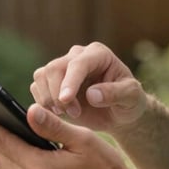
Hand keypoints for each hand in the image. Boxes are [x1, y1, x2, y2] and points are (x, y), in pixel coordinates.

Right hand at [30, 42, 147, 132]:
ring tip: (70, 114)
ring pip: (42, 76)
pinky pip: (37, 86)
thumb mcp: (131, 97)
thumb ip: (116, 93)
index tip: (65, 100)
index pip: (78, 64)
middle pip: (54, 68)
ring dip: (49, 99)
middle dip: (59, 94)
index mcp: (98, 54)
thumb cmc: (128, 101)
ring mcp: (63, 67)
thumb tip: (92, 94)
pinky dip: (43, 102)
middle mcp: (78, 56)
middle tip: (75, 114)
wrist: (118, 113)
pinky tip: (59, 113)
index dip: (70, 81)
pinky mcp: (52, 82)